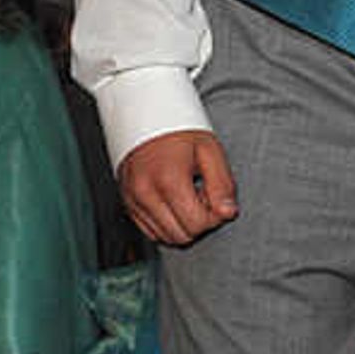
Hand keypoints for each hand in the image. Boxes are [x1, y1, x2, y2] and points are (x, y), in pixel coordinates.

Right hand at [117, 129, 239, 247]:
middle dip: (198, 222)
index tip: (215, 197)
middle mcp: (145, 193)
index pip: (197, 224)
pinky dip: (166, 224)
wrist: (146, 116)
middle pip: (180, 236)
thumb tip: (228, 214)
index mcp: (168, 180)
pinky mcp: (127, 203)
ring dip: (182, 224)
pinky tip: (173, 202)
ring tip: (187, 197)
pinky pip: (150, 231)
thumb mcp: (210, 151)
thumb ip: (223, 185)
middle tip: (202, 197)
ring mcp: (132, 199)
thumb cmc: (180, 131)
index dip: (214, 216)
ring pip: (164, 237)